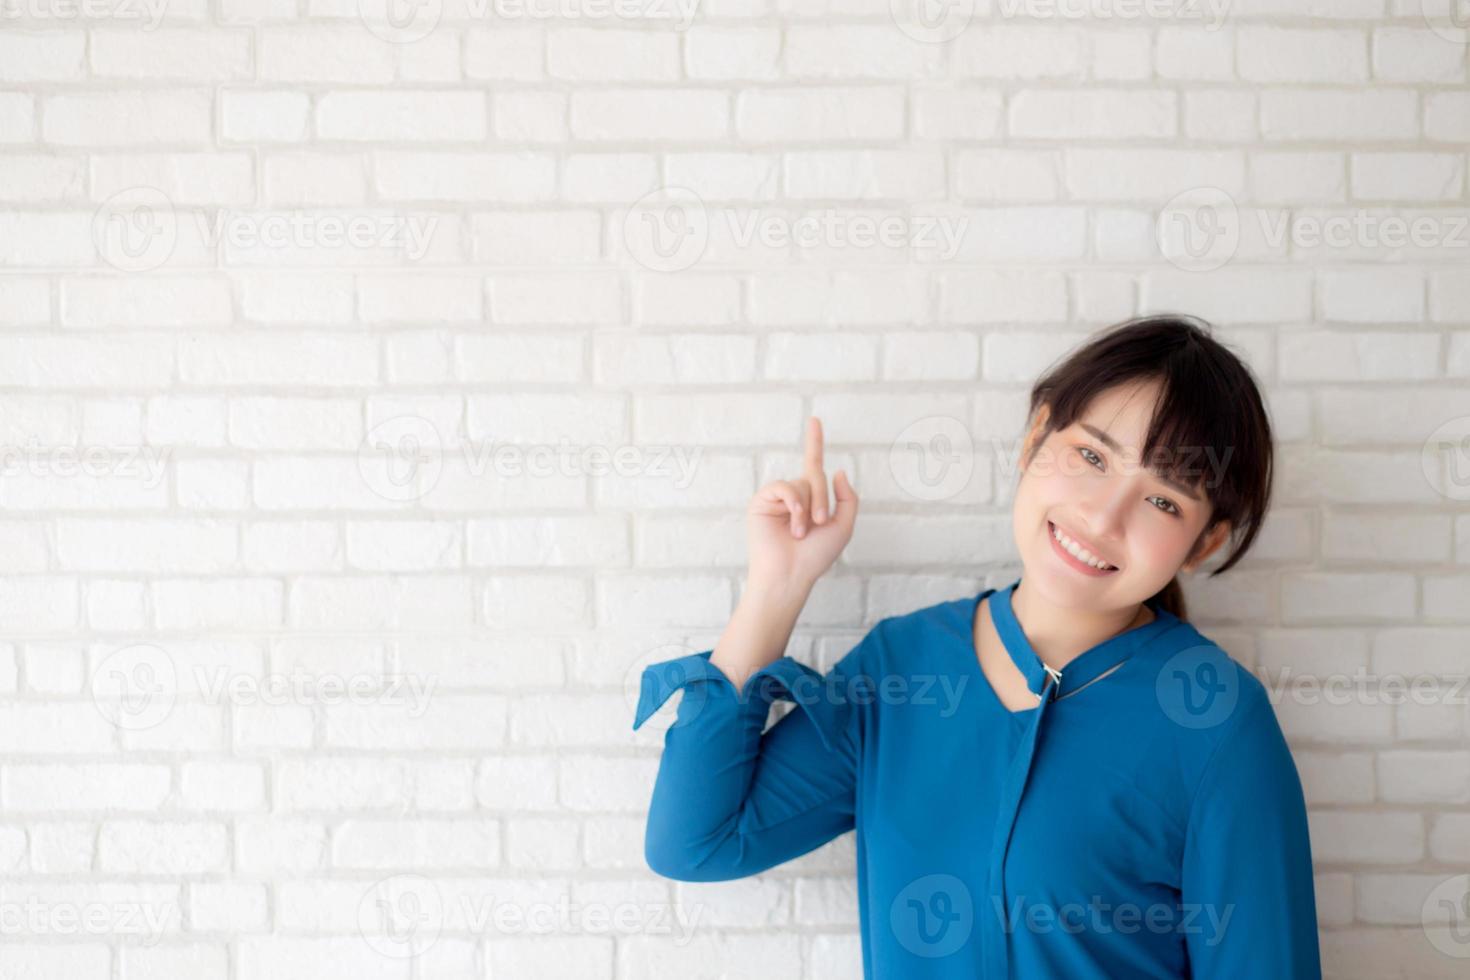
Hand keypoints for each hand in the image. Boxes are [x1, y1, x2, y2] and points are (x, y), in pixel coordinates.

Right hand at [744, 416, 858, 596]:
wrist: (791, 575)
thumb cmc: (816, 556)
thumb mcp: (844, 526)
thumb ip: (848, 497)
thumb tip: (837, 469)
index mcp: (811, 501)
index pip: (814, 466)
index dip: (814, 442)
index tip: (815, 420)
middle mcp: (793, 496)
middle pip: (815, 477)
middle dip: (823, 500)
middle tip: (821, 523)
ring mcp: (776, 498)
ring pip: (801, 483)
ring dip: (809, 507)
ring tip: (802, 531)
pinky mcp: (761, 501)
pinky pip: (783, 486)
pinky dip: (794, 502)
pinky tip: (793, 523)